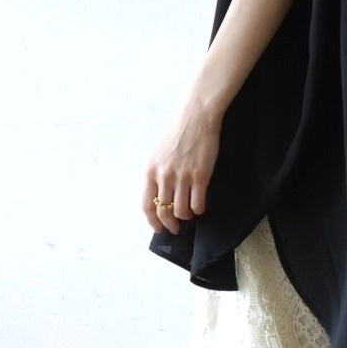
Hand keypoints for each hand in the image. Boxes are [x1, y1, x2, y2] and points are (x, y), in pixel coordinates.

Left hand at [142, 107, 220, 234]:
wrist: (197, 118)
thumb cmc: (177, 133)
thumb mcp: (157, 154)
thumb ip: (156, 174)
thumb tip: (159, 196)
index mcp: (150, 171)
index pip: (146, 205)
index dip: (152, 221)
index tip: (158, 228)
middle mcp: (163, 176)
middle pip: (163, 211)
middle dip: (170, 224)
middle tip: (175, 228)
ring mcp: (182, 177)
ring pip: (181, 210)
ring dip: (186, 216)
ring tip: (190, 214)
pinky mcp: (200, 176)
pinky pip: (198, 203)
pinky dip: (199, 209)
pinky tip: (200, 206)